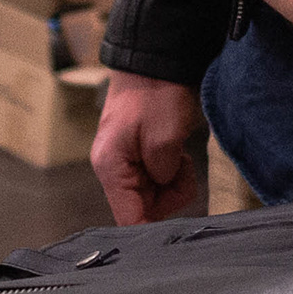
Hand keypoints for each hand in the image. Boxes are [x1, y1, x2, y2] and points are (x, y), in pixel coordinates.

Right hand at [92, 70, 207, 224]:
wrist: (156, 60)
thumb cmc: (156, 94)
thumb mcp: (165, 138)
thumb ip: (163, 174)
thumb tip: (163, 185)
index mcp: (111, 167)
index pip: (128, 219)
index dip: (152, 229)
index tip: (174, 233)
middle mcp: (113, 168)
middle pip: (143, 209)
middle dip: (169, 193)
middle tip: (181, 165)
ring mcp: (125, 162)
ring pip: (153, 194)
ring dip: (173, 180)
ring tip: (179, 153)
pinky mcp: (138, 155)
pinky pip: (158, 178)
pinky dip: (172, 170)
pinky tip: (175, 150)